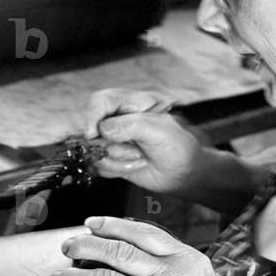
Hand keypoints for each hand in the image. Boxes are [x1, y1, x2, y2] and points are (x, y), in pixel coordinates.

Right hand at [85, 88, 206, 196]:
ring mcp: (112, 139)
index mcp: (131, 102)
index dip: (92, 115)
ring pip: (95, 150)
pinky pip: (99, 165)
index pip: (100, 101)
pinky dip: (116, 169)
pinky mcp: (110, 158)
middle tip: (135, 150)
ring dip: (118, 159)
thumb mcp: (158, 131)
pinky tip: (134, 166)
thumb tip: (103, 129)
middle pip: (92, 128)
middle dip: (112, 144)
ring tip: (140, 158)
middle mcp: (118, 119)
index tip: (92, 133)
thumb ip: (131, 125)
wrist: (183, 174)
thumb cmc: (177, 146)